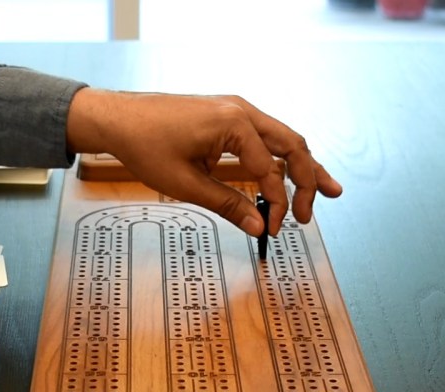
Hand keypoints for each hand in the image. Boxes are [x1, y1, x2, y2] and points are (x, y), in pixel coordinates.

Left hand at [65, 88, 341, 236]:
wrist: (118, 118)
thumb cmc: (144, 145)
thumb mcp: (186, 184)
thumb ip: (227, 204)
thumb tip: (258, 226)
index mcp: (233, 123)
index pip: (270, 169)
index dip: (277, 204)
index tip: (273, 229)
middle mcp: (241, 110)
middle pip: (292, 146)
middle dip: (308, 181)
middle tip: (312, 214)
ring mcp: (236, 109)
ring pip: (283, 138)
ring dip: (303, 165)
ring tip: (326, 190)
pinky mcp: (228, 114)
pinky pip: (265, 136)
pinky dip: (280, 156)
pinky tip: (289, 173)